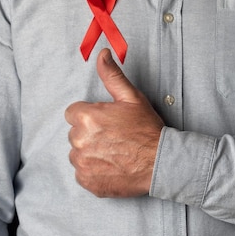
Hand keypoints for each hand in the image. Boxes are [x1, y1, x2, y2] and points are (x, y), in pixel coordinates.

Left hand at [65, 48, 163, 197]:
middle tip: (113, 138)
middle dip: (89, 134)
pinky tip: (111, 166)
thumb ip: (111, 75)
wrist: (161, 163)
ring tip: (113, 153)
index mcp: (86, 118)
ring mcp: (82, 163)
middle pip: (75, 134)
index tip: (105, 123)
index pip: (73, 113)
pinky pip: (82, 173)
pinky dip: (93, 171)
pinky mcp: (87, 181)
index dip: (90, 116)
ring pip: (77, 153)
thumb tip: (102, 54)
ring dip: (90, 153)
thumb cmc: (147, 129)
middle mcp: (79, 140)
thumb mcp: (131, 98)